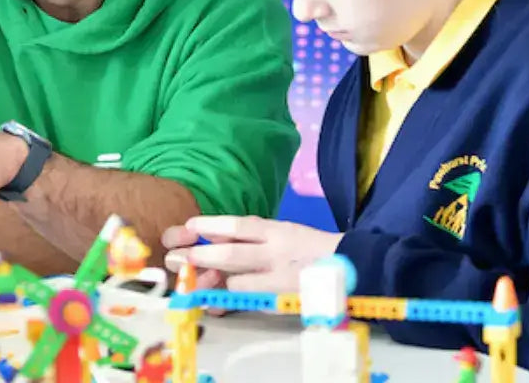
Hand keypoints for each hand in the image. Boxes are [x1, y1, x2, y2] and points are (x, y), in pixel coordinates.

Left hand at [161, 216, 343, 293]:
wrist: (352, 266)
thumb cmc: (310, 248)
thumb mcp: (283, 231)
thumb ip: (252, 234)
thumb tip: (211, 236)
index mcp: (277, 231)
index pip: (238, 226)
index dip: (210, 226)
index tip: (189, 227)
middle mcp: (277, 254)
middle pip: (230, 255)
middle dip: (199, 256)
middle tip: (176, 257)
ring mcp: (279, 280)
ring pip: (236, 281)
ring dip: (211, 281)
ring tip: (192, 280)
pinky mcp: (281, 301)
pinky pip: (246, 302)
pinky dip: (226, 302)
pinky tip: (213, 303)